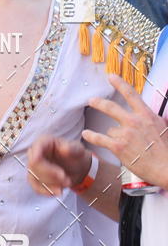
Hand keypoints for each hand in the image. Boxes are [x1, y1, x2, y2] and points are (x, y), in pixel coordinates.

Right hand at [27, 135, 91, 195]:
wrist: (76, 168)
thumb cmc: (75, 155)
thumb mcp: (78, 150)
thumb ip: (72, 148)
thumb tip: (63, 149)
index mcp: (43, 142)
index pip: (35, 149)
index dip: (39, 160)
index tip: (48, 169)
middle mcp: (35, 152)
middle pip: (33, 165)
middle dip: (51, 175)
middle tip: (66, 180)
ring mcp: (33, 166)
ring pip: (34, 177)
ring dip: (51, 184)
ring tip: (67, 183)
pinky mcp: (35, 178)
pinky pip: (35, 187)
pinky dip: (47, 191)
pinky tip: (58, 192)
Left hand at [83, 73, 167, 190]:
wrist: (166, 168)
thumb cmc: (166, 151)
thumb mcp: (162, 127)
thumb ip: (150, 119)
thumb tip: (145, 115)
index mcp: (146, 115)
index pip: (131, 94)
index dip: (120, 83)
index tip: (111, 76)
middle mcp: (134, 122)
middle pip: (111, 107)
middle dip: (99, 103)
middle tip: (91, 100)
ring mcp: (125, 134)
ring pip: (110, 129)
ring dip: (114, 136)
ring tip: (125, 145)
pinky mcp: (118, 147)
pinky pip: (100, 139)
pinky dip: (92, 136)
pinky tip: (86, 134)